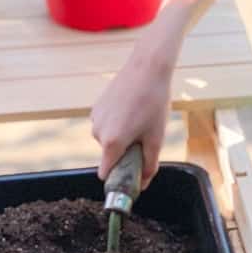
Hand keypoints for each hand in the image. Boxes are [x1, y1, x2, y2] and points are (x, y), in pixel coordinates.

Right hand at [91, 45, 173, 185]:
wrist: (147, 68)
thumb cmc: (154, 103)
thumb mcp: (156, 138)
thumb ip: (149, 165)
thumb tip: (143, 184)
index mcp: (112, 143)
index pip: (105, 174)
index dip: (118, 178)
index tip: (131, 174)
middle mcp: (97, 132)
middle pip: (109, 155)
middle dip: (124, 152)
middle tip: (144, 137)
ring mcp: (95, 118)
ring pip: (108, 139)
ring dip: (121, 136)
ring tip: (140, 119)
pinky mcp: (96, 107)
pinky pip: (106, 124)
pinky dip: (117, 123)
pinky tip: (132, 109)